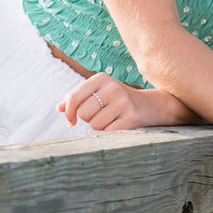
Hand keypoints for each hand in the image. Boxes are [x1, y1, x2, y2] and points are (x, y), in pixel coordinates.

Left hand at [57, 73, 186, 129]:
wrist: (153, 106)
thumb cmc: (119, 100)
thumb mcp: (100, 93)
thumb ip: (78, 99)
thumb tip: (59, 108)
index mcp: (102, 78)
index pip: (74, 97)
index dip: (69, 112)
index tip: (71, 120)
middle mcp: (113, 87)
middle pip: (84, 114)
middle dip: (89, 119)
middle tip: (102, 116)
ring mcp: (123, 102)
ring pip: (95, 125)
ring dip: (101, 127)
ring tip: (114, 119)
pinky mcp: (132, 118)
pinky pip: (108, 133)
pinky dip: (110, 133)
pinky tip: (120, 126)